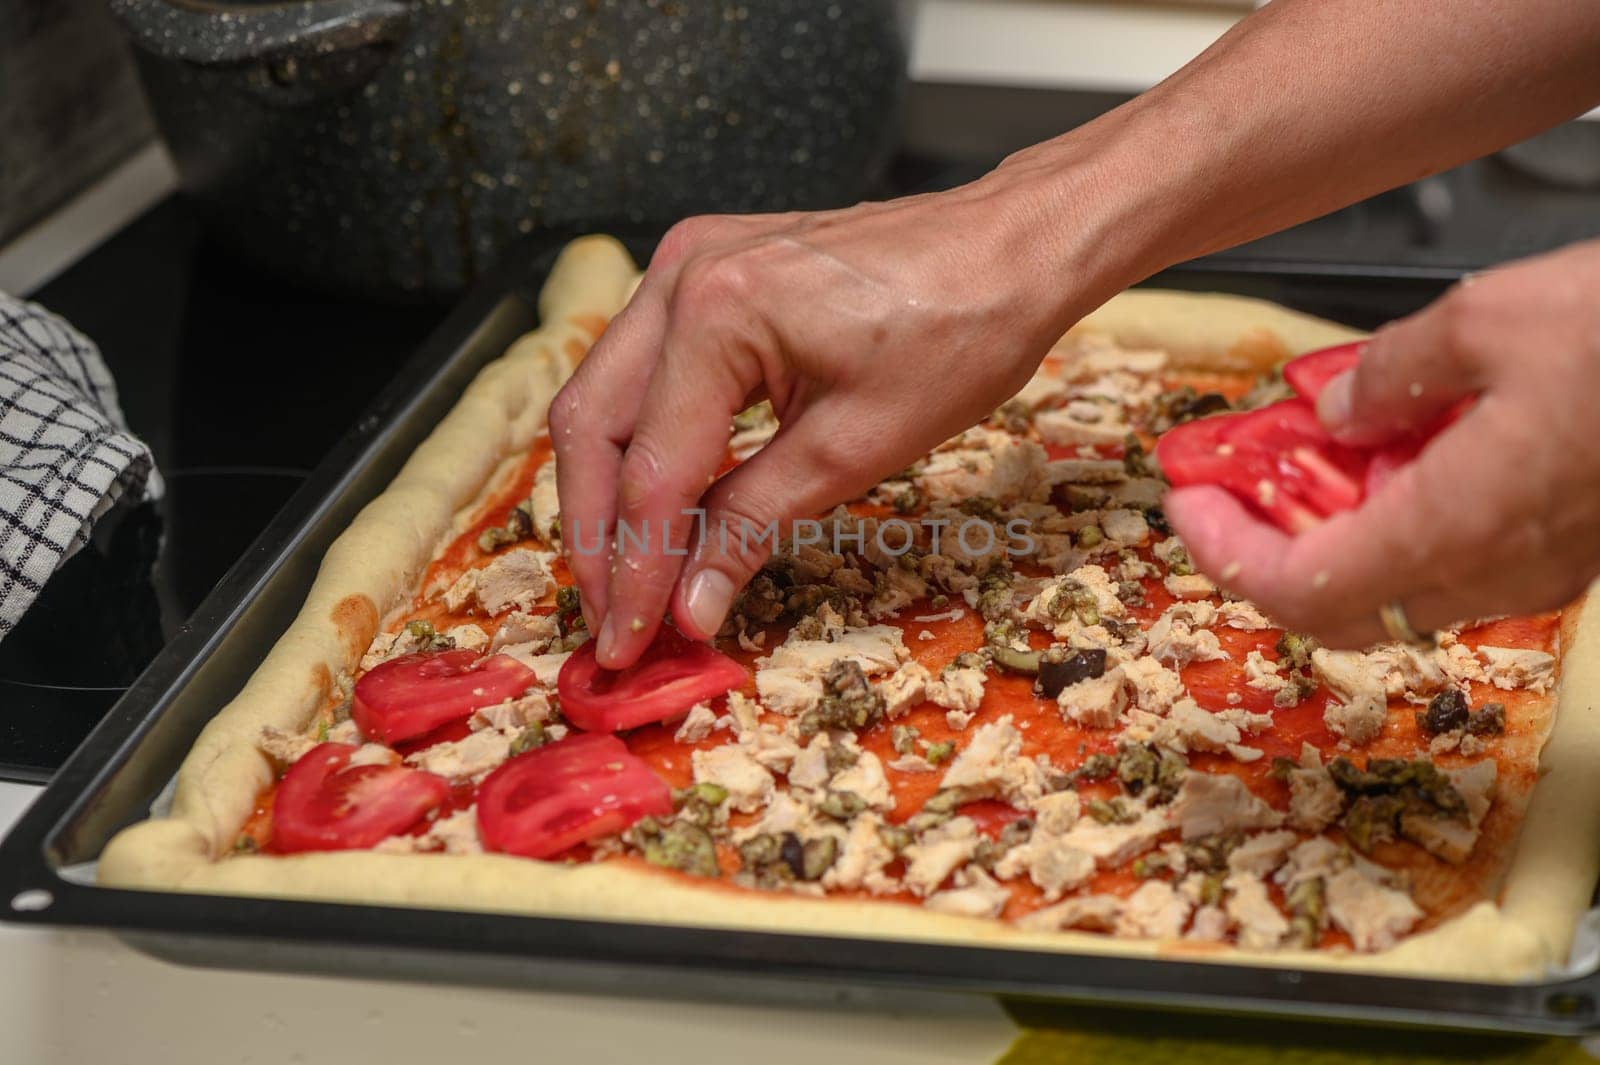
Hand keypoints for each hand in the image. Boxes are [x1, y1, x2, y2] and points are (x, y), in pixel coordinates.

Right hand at [549, 170, 1111, 667]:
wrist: (1007, 248)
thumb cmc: (959, 333)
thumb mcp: (854, 448)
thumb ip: (752, 524)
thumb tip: (689, 607)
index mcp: (717, 311)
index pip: (653, 469)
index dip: (636, 568)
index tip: (629, 641)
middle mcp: (681, 275)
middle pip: (592, 424)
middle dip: (595, 531)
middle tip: (611, 617)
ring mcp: (687, 264)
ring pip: (605, 395)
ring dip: (608, 490)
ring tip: (625, 575)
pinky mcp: (705, 272)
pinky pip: (646, 367)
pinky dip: (646, 440)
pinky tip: (660, 504)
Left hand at [1165, 239, 1599, 645]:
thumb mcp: (1489, 320)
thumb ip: (1392, 374)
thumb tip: (1340, 408)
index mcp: (1453, 527)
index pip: (1294, 587)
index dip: (1224, 553)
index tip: (1187, 505)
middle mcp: (1495, 570)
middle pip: (1340, 605)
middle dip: (1268, 548)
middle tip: (1231, 488)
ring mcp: (1542, 569)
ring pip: (1402, 587)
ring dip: (1338, 535)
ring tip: (1309, 460)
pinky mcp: (1576, 549)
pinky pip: (1465, 559)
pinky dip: (1407, 522)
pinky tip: (1403, 455)